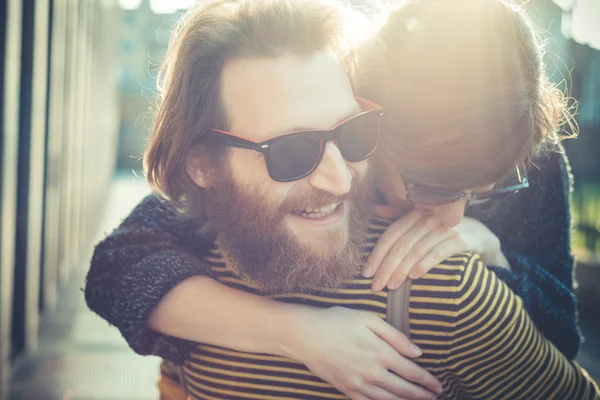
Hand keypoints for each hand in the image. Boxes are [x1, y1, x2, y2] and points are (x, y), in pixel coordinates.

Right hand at [284, 306, 442, 399]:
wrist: (306, 335)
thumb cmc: (337, 321)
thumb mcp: (369, 319)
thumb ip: (395, 336)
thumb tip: (417, 352)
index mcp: (381, 353)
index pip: (412, 372)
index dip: (427, 380)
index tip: (438, 385)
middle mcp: (372, 372)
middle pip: (404, 389)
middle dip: (422, 395)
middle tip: (435, 397)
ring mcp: (359, 384)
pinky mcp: (346, 389)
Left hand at [365, 211, 508, 291]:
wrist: (479, 234)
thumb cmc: (441, 229)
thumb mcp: (420, 219)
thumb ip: (398, 214)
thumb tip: (375, 208)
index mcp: (414, 214)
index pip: (391, 234)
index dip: (377, 253)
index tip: (366, 272)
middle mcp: (427, 218)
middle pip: (401, 244)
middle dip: (386, 266)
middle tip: (375, 285)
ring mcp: (444, 228)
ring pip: (416, 250)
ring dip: (402, 269)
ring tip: (391, 285)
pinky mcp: (459, 240)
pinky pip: (438, 252)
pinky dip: (425, 263)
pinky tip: (414, 276)